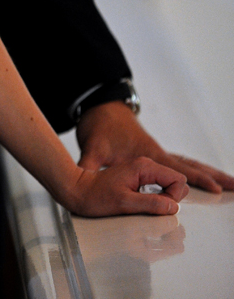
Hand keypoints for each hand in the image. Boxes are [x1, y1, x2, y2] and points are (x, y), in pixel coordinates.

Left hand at [65, 156, 187, 216]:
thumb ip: (151, 204)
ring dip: (166, 198)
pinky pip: (157, 186)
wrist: (75, 189)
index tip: (158, 207)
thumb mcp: (123, 203)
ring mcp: (141, 171)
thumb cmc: (95, 196)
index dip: (174, 197)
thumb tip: (174, 208)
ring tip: (153, 209)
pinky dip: (159, 197)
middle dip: (173, 198)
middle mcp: (145, 165)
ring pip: (168, 184)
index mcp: (144, 167)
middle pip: (176, 182)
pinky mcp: (136, 177)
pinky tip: (148, 205)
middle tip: (154, 209)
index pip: (178, 180)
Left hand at [76, 102, 233, 192]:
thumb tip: (80, 180)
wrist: (99, 109)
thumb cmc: (98, 128)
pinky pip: (180, 162)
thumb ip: (87, 166)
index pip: (175, 171)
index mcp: (146, 154)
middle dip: (212, 177)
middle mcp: (157, 152)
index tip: (213, 190)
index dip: (192, 181)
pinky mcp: (153, 151)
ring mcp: (157, 151)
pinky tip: (204, 175)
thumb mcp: (90, 149)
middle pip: (190, 166)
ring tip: (230, 183)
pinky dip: (194, 169)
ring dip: (208, 173)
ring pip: (188, 163)